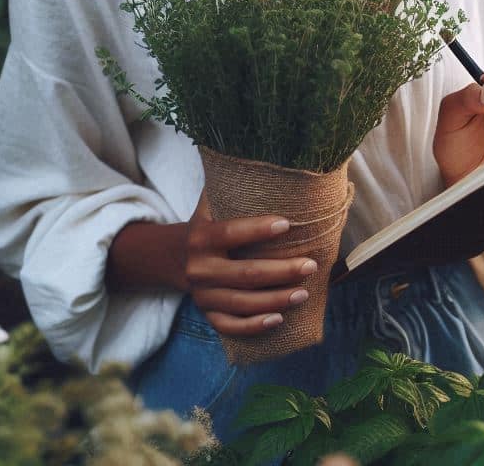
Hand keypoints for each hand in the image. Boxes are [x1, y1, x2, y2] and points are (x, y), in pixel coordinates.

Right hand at [181, 192, 318, 337]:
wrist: (173, 256)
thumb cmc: (207, 223)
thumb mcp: (210, 202)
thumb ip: (230, 184)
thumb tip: (261, 157)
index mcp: (202, 237)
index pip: (231, 233)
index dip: (258, 229)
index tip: (288, 224)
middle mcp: (199, 269)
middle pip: (245, 274)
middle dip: (281, 271)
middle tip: (311, 265)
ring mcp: (202, 295)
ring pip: (242, 303)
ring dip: (276, 300)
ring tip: (304, 292)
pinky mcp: (207, 313)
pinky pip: (230, 326)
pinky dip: (254, 326)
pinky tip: (279, 319)